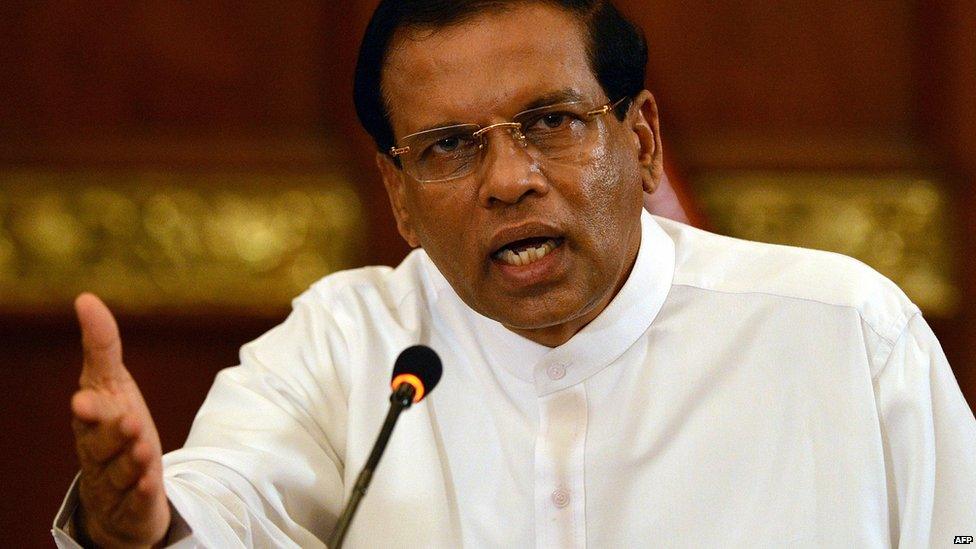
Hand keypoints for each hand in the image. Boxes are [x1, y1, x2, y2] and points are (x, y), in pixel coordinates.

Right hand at [70, 293, 169, 547]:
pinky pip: (137, 500)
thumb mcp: (111, 385)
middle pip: (102, 443)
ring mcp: (116, 480)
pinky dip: (142, 493)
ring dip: (131, 460)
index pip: (90, 412)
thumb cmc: (112, 428)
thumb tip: (86, 298)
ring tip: (144, 448)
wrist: (117, 491)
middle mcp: (98, 451)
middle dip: (111, 432)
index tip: (85, 399)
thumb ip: (101, 346)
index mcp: (92, 421)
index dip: (90, 407)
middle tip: (126, 420)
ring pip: (121, 471)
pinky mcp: (134, 504)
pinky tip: (151, 485)